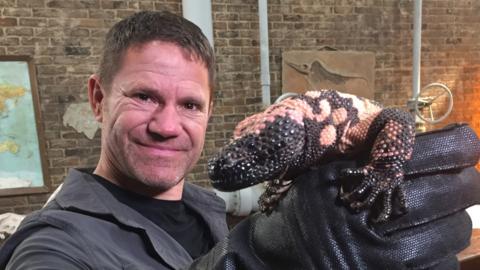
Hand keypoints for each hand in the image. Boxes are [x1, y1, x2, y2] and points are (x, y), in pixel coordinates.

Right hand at [192, 124, 479, 269]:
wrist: (281, 256)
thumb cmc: (303, 206)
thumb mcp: (327, 171)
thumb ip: (369, 154)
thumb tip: (423, 140)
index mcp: (361, 179)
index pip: (440, 152)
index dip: (459, 145)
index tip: (463, 146)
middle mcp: (378, 218)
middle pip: (458, 190)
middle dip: (461, 180)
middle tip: (456, 178)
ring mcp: (387, 258)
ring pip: (455, 229)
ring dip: (450, 217)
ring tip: (435, 214)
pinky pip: (442, 264)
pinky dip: (440, 250)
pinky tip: (426, 242)